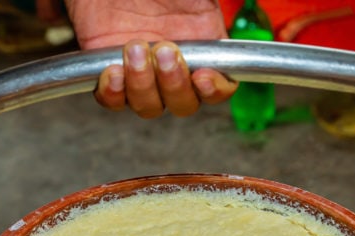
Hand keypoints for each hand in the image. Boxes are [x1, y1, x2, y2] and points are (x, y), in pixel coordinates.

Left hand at [65, 1, 237, 117]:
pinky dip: (114, 93)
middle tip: (165, 50)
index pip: (219, 86)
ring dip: (143, 85)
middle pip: (183, 104)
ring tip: (135, 48)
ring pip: (149, 106)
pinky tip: (113, 72)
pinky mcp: (112, 75)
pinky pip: (114, 101)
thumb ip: (209, 5)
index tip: (202, 77)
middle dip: (174, 84)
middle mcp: (174, 68)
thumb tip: (242, 1)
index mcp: (202, 48)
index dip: (214, 90)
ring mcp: (143, 75)